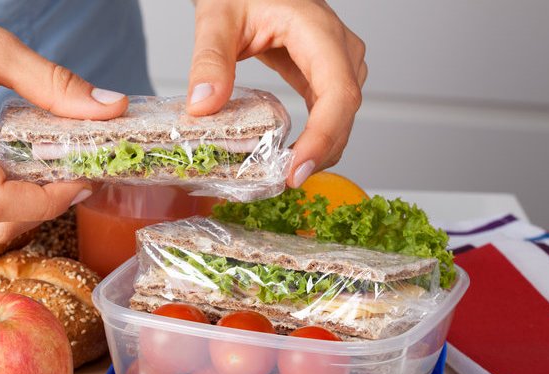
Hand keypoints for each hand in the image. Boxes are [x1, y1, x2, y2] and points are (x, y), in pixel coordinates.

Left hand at [186, 0, 366, 186]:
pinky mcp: (322, 71)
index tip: (298, 169)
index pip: (338, 92)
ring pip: (342, 113)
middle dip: (322, 151)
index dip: (323, 136)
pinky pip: (329, 109)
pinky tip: (293, 155)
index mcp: (317, 29)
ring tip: (288, 173)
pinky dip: (315, 135)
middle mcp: (337, 45)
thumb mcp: (216, 18)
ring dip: (322, 146)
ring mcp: (335, 59)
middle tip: (287, 181)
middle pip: (345, 109)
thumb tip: (203, 107)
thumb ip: (209, 60)